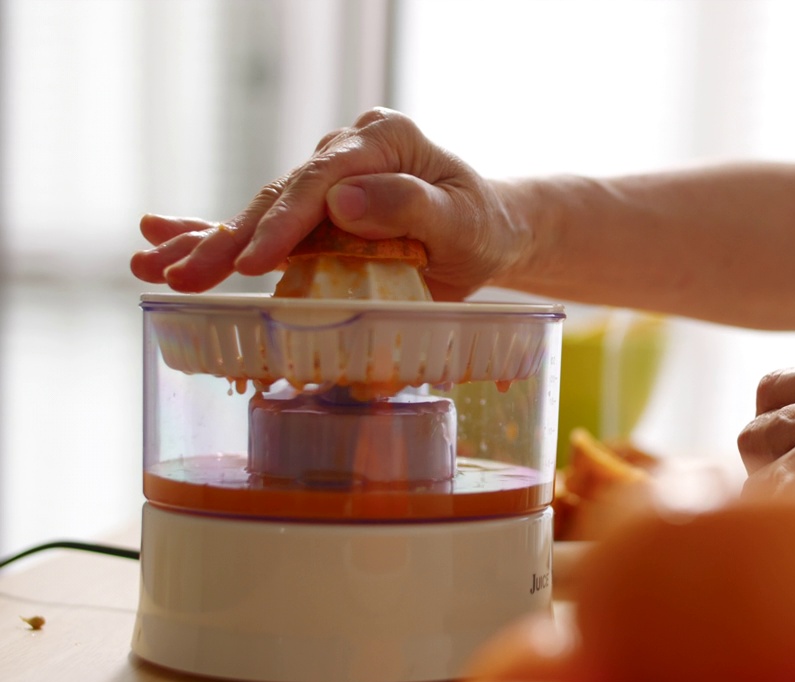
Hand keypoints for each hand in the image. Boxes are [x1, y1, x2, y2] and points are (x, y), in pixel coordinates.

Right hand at [131, 108, 524, 298]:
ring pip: (260, 214)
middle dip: (231, 240)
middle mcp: (344, 154)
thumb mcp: (463, 218)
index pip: (324, 177)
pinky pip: (262, 227)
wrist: (487, 234)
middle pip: (281, 196)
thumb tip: (343, 202)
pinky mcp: (314, 217)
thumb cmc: (482, 226)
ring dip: (208, 245)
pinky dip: (213, 236)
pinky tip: (159, 241)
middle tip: (187, 276)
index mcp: (383, 139)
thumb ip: (410, 206)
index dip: (286, 220)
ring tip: (153, 269)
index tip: (256, 260)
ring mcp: (324, 183)